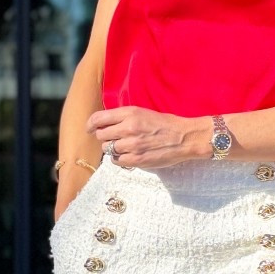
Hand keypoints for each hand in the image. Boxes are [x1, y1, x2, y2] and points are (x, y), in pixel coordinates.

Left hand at [85, 105, 204, 168]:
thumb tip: (104, 124)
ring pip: (107, 149)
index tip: (90, 128)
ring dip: (113, 148)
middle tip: (114, 138)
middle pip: (101, 135)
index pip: (98, 118)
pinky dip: (119, 159)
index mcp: (130, 113)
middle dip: (105, 137)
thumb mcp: (143, 112)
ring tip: (124, 147)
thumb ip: (124, 117)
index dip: (91, 124)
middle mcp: (128, 128)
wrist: (184, 138)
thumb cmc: (165, 124)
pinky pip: (116, 161)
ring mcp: (131, 145)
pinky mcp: (136, 160)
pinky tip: (129, 155)